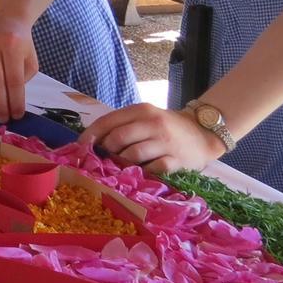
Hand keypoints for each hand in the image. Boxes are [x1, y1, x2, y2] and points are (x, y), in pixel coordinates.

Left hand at [81, 103, 225, 173]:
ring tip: (120, 166)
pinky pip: (152, 168)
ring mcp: (166, 142)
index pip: (108, 121)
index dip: (90, 135)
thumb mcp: (145, 118)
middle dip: (106, 150)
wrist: (203, 133)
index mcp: (142, 110)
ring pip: (132, 154)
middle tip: (102, 158)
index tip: (80, 146)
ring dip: (121, 163)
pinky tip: (139, 171)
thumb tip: (91, 141)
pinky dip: (141, 171)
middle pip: (118, 138)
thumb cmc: (166, 127)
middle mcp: (153, 123)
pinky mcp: (176, 160)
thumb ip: (122, 125)